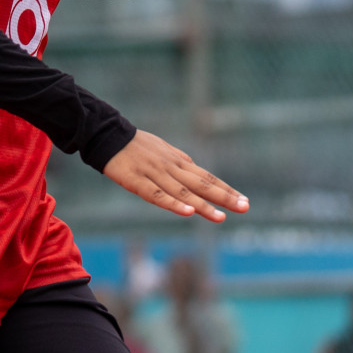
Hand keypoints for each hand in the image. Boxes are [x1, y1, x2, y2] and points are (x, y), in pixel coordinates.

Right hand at [101, 129, 248, 221]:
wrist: (107, 135)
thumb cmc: (135, 145)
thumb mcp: (163, 150)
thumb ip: (180, 163)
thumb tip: (197, 172)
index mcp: (178, 160)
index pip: (207, 177)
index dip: (226, 189)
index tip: (244, 201)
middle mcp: (171, 167)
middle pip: (202, 184)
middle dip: (225, 197)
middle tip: (245, 207)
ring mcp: (155, 174)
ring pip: (183, 192)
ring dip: (203, 205)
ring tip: (221, 217)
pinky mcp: (138, 181)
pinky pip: (158, 195)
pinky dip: (174, 204)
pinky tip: (188, 213)